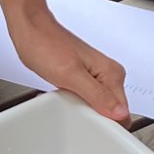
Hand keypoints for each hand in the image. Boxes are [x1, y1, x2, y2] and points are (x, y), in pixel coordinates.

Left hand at [3, 0, 129, 122]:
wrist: (29, 28)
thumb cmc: (45, 45)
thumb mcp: (70, 75)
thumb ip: (97, 95)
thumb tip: (119, 113)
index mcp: (112, 74)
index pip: (123, 113)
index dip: (109, 125)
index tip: (92, 125)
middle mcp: (108, 74)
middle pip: (111, 112)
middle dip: (94, 118)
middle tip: (73, 109)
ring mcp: (96, 76)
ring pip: (98, 107)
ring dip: (82, 111)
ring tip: (65, 100)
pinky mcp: (84, 77)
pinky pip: (87, 99)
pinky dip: (74, 102)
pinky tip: (62, 96)